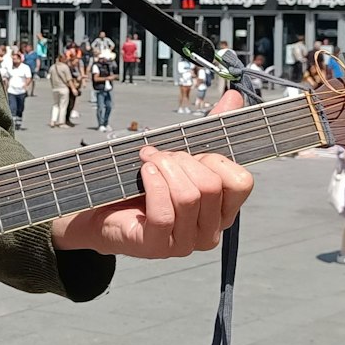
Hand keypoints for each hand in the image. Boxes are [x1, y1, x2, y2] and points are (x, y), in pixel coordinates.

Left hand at [52, 91, 255, 257]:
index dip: (217, 159)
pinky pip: (163, 213)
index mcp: (222, 209)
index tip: (193, 151)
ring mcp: (185, 243)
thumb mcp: (180, 155)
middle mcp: (209, 231)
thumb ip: (210, 130)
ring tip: (148, 161)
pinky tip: (144, 173)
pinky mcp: (157, 247)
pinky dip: (153, 185)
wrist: (103, 211)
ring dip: (164, 168)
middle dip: (182, 160)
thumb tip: (232, 97)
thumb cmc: (145, 185)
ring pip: (188, 197)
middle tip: (161, 155)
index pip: (241, 182)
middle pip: (210, 185)